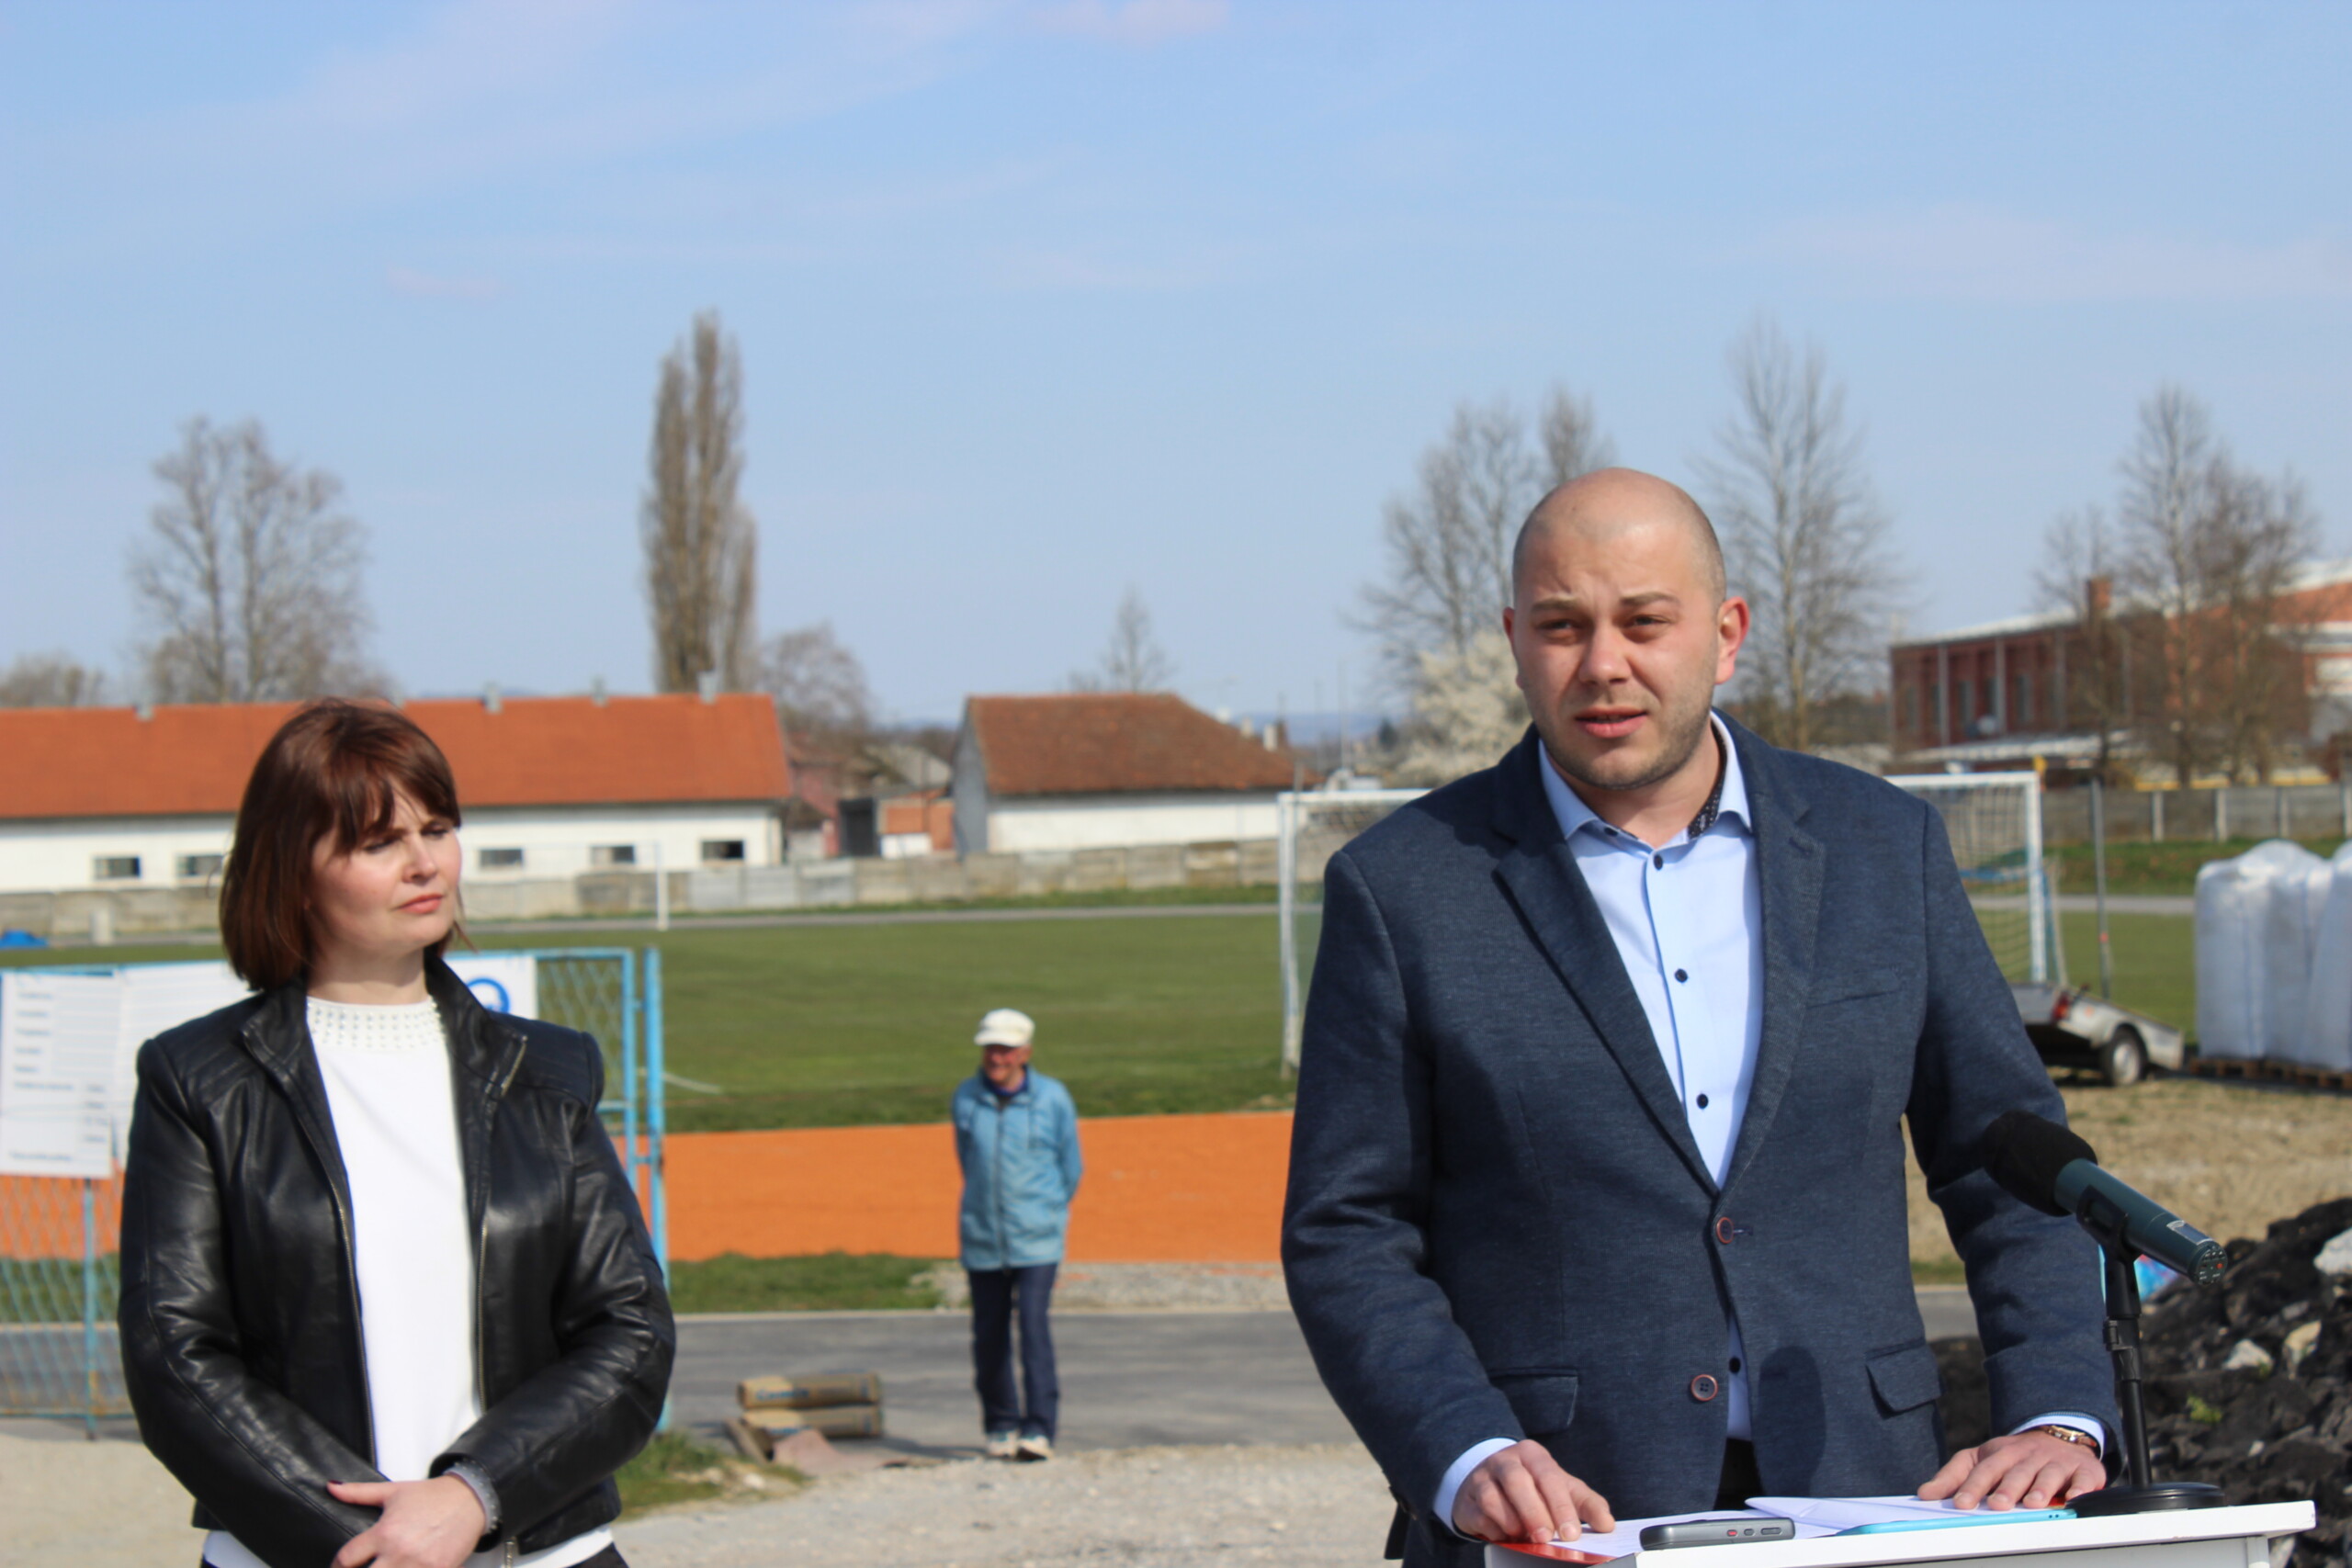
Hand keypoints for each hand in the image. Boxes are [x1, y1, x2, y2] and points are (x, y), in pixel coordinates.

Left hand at [327, 1476, 487, 1567]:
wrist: (471, 1499)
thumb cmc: (432, 1496)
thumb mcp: (393, 1491)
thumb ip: (359, 1492)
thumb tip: (331, 1487)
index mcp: (384, 1532)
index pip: (347, 1559)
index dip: (336, 1566)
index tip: (339, 1567)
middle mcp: (398, 1552)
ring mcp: (419, 1566)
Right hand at [1451, 1440, 1615, 1544]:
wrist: (1490, 1481)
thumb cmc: (1533, 1487)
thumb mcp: (1562, 1489)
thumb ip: (1585, 1504)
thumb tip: (1607, 1524)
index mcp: (1532, 1454)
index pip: (1548, 1476)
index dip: (1561, 1506)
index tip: (1571, 1533)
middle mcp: (1504, 1460)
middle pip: (1517, 1482)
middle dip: (1534, 1513)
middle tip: (1547, 1538)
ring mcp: (1481, 1477)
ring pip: (1492, 1498)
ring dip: (1512, 1522)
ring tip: (1525, 1537)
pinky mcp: (1466, 1498)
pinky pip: (1478, 1515)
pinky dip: (1494, 1529)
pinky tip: (1505, 1535)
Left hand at [1918, 1430, 2105, 1510]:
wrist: (2059, 1436)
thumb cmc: (2014, 1457)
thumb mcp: (1981, 1459)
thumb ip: (1953, 1477)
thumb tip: (1925, 1495)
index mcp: (2000, 1453)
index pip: (1983, 1470)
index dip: (1972, 1486)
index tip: (1961, 1504)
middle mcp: (2028, 1456)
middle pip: (2015, 1472)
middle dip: (2006, 1489)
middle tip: (1997, 1505)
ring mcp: (2057, 1462)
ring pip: (2047, 1474)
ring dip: (2040, 1488)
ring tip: (2033, 1504)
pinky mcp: (2084, 1470)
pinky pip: (2084, 1479)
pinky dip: (2081, 1489)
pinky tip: (2074, 1499)